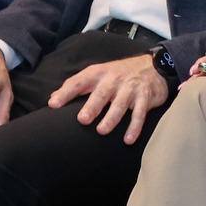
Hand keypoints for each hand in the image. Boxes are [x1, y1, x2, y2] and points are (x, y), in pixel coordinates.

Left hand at [49, 54, 169, 144]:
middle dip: (92, 107)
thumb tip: (52, 99)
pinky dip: (135, 127)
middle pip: (101, 94)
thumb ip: (77, 85)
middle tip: (83, 120)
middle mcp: (114, 80)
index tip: (53, 104)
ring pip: (120, 104)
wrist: (153, 66)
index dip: (65, 92)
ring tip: (102, 131)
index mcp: (98, 74)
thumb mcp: (98, 73)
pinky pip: (140, 114)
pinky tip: (128, 139)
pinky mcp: (145, 97)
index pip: (79, 82)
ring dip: (112, 118)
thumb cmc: (119, 74)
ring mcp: (130, 89)